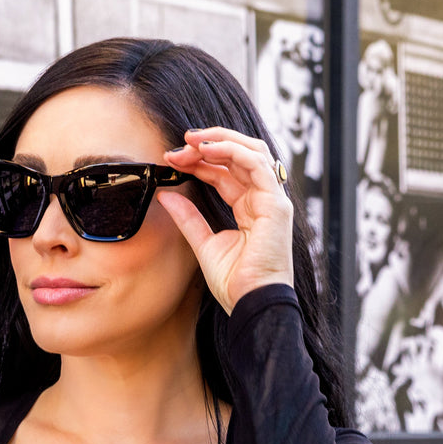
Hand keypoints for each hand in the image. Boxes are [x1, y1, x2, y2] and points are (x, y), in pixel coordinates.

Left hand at [157, 127, 294, 314]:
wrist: (250, 302)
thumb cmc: (235, 282)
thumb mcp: (204, 243)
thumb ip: (188, 218)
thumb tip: (166, 195)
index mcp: (249, 209)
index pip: (225, 173)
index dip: (199, 161)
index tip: (172, 158)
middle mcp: (263, 200)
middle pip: (239, 157)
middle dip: (209, 145)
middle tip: (180, 144)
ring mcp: (273, 200)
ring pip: (251, 152)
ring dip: (219, 141)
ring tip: (191, 141)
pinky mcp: (276, 204)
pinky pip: (257, 165)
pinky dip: (232, 151)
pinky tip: (207, 150)